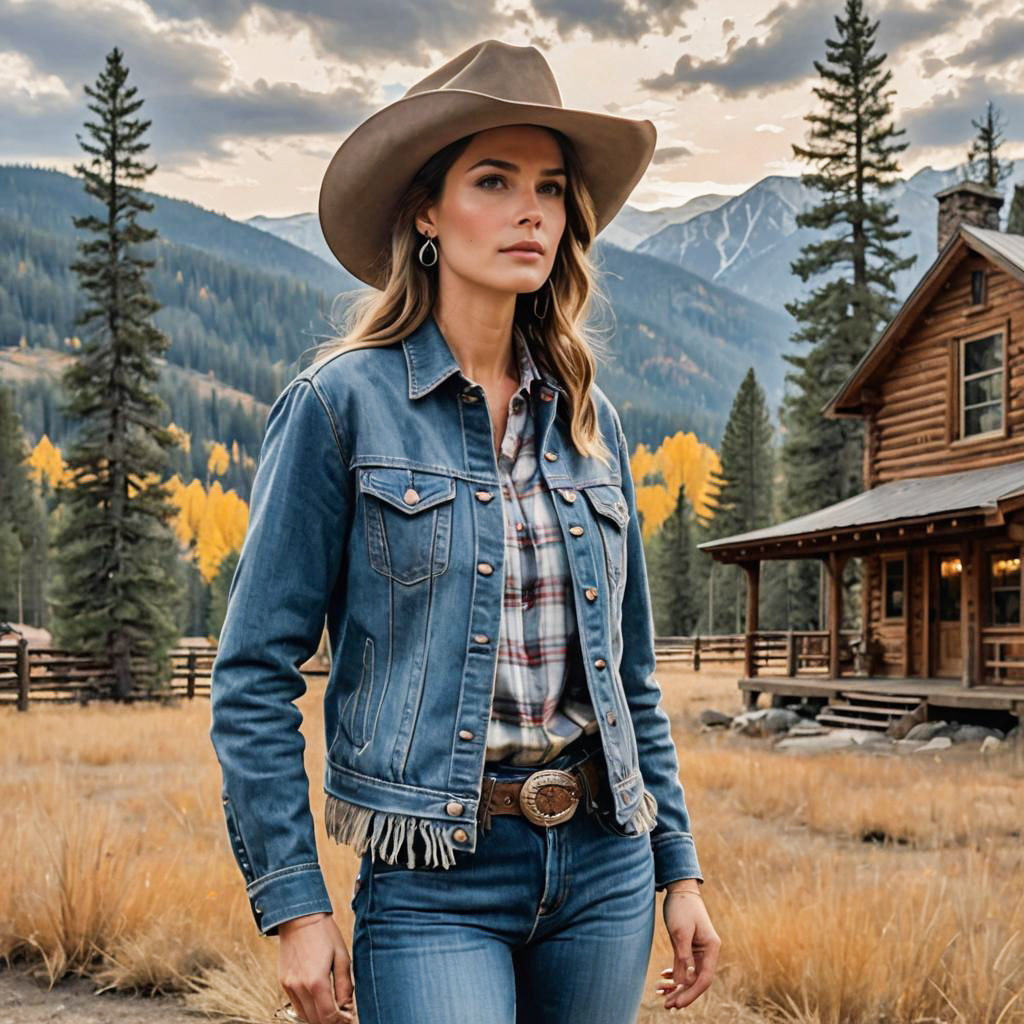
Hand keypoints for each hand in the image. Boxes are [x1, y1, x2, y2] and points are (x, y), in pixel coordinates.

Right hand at [277, 913, 354, 1023]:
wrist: (299, 917)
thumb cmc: (325, 934)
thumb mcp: (342, 956)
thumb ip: (344, 985)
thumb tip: (347, 1007)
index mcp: (317, 982)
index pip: (329, 1016)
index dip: (341, 1022)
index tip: (349, 1018)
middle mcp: (300, 987)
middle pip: (316, 1020)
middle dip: (331, 1022)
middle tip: (343, 1016)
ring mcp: (289, 986)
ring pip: (304, 1016)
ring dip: (319, 1018)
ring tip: (333, 1010)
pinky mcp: (284, 982)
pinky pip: (296, 1006)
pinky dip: (308, 1010)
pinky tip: (319, 1002)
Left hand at [656, 886, 720, 1009]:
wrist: (680, 888)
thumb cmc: (681, 907)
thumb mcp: (680, 932)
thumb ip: (683, 957)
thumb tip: (683, 982)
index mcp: (711, 948)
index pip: (704, 979)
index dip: (691, 993)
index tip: (676, 1003)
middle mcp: (708, 951)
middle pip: (698, 980)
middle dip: (683, 993)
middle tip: (667, 1005)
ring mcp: (699, 949)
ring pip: (690, 975)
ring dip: (677, 986)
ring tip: (662, 995)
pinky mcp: (690, 946)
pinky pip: (685, 966)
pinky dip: (675, 974)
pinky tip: (664, 977)